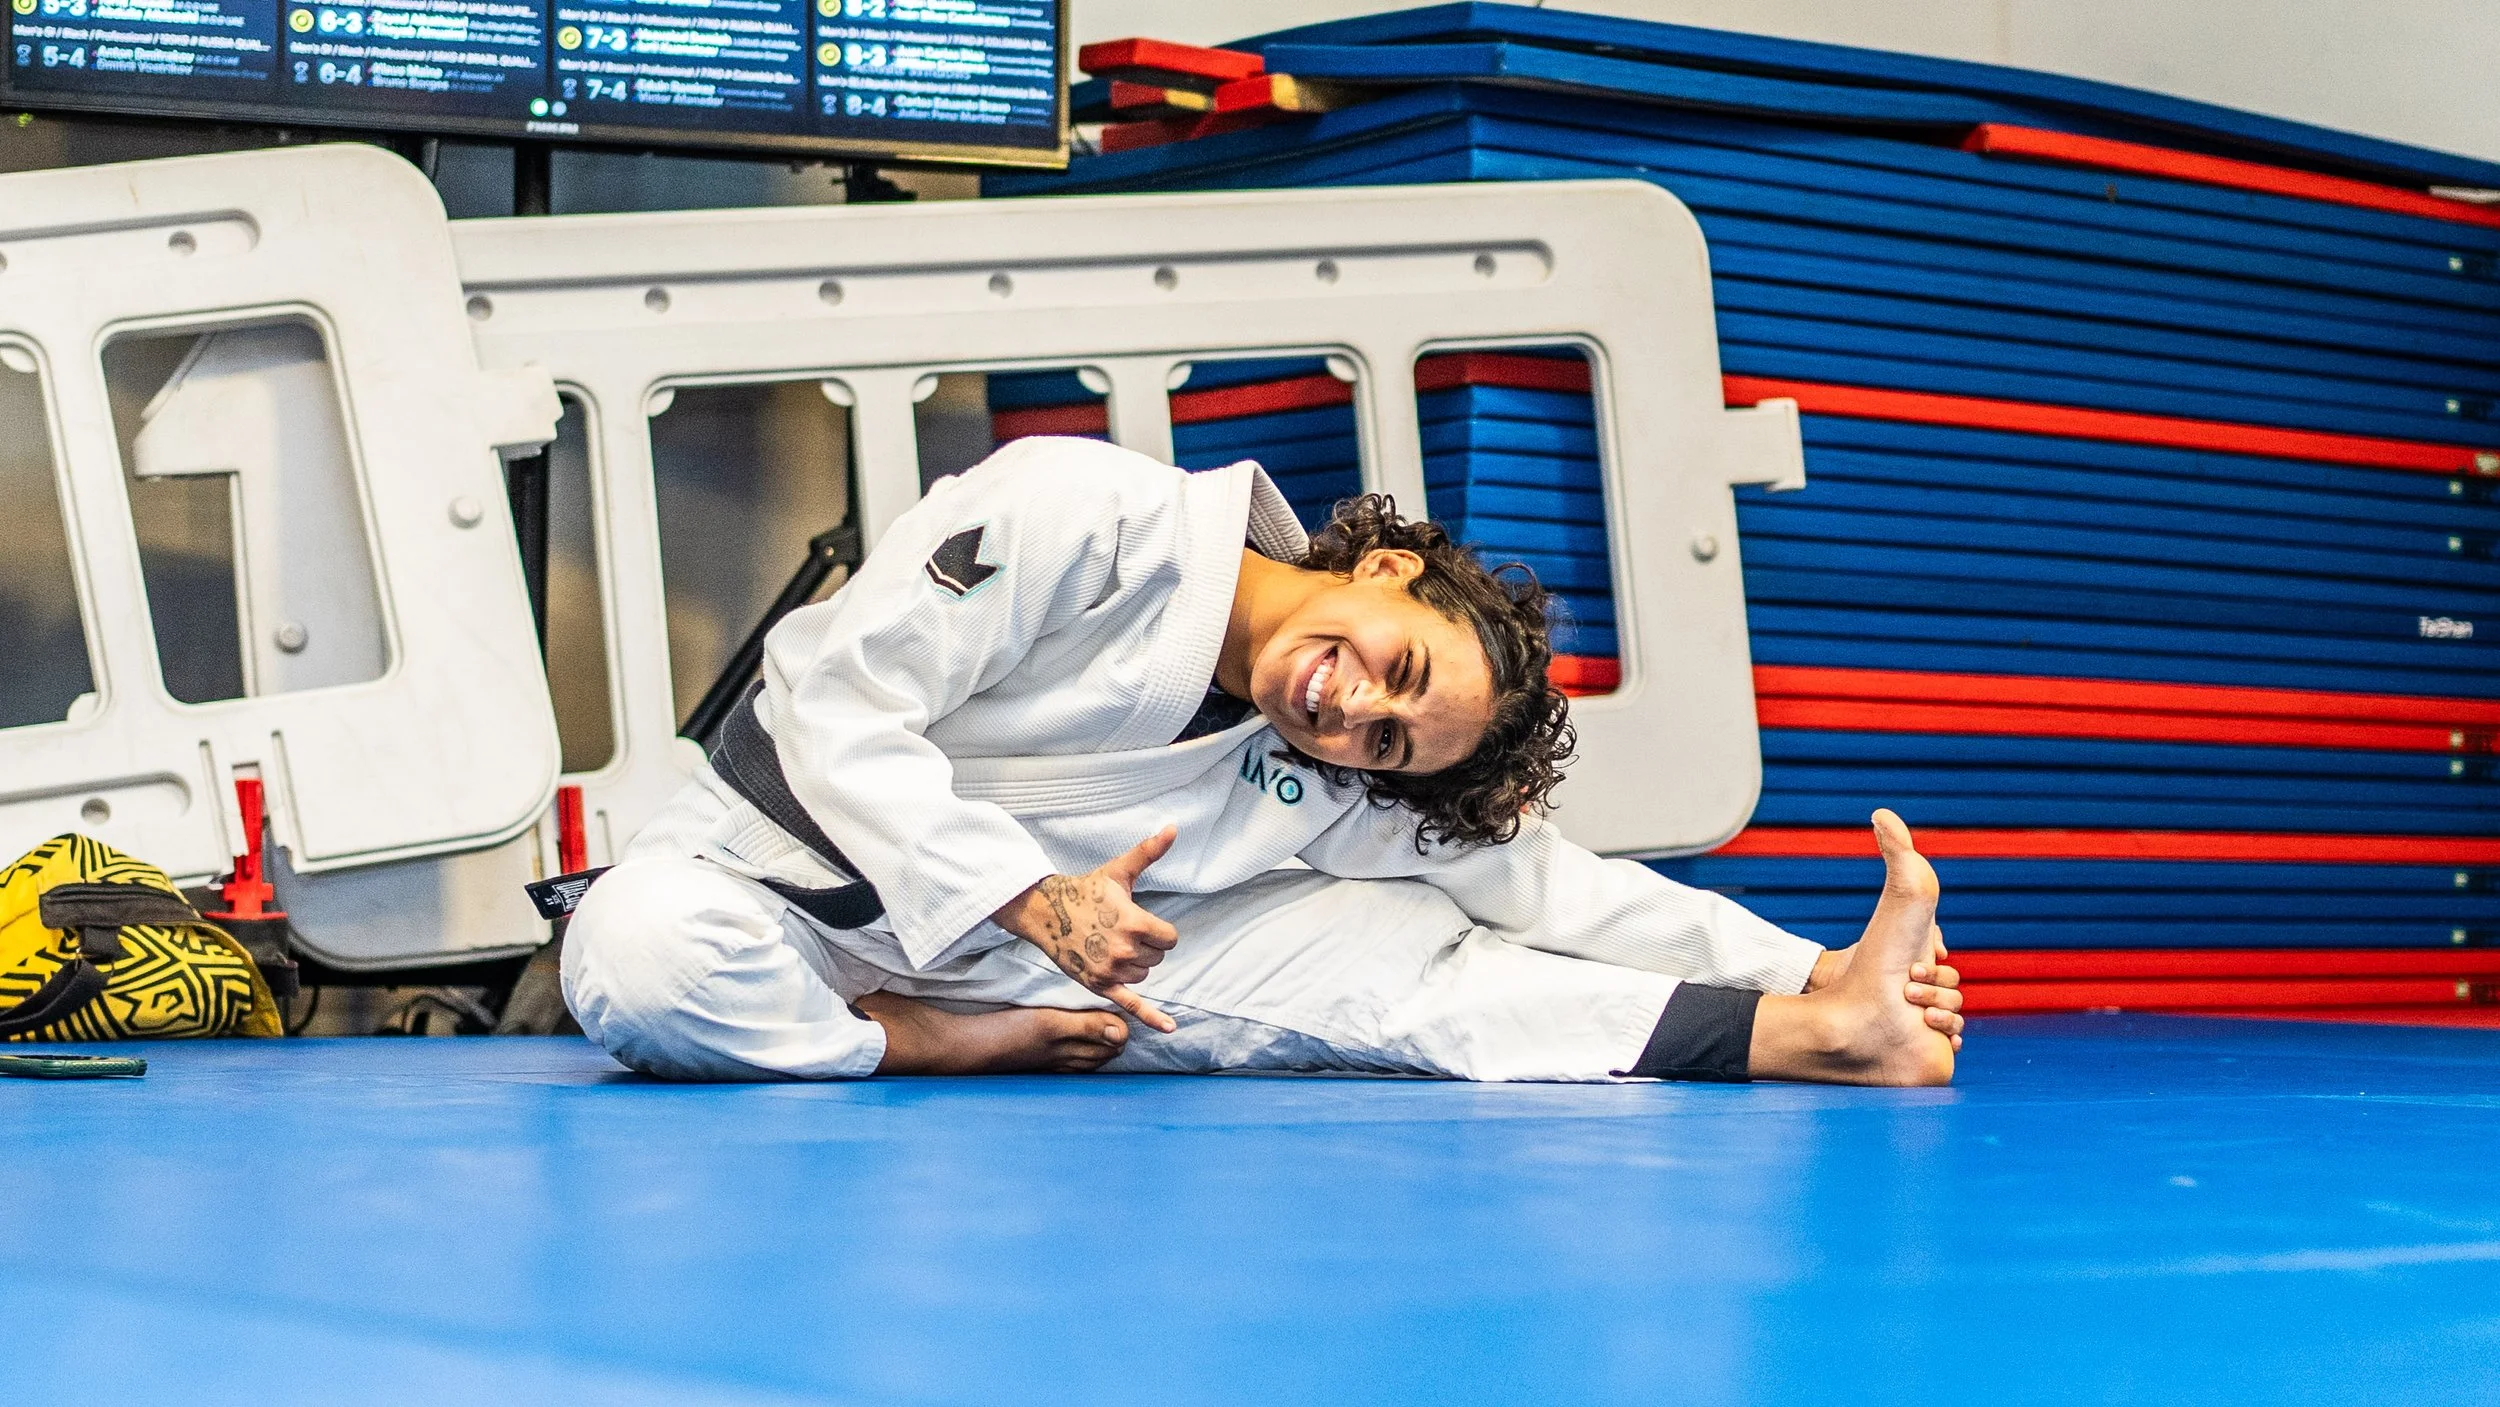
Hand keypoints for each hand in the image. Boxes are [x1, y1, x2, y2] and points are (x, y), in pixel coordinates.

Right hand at [993, 827, 1180, 1032]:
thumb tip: (1174, 827)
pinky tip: (1171, 1029)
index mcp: (1135, 922)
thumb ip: (1150, 851)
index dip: (1159, 930)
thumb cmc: (1087, 890)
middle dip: (1144, 946)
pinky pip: (1132, 1006)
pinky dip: (1152, 1018)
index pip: (1170, 938)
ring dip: (1134, 965)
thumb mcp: (1120, 871)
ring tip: (1109, 945)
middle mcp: (1125, 950)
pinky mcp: (1100, 986)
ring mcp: (1112, 971)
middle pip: (1158, 958)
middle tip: (1118, 931)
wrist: (1047, 912)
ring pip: (1144, 976)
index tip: (1140, 922)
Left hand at [1808, 926, 1961, 1043]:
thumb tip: (1940, 949)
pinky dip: (1953, 1043)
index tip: (1913, 970)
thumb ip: (1916, 936)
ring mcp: (1925, 1022)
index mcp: (1928, 978)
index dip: (1937, 976)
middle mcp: (1930, 999)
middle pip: (1953, 1000)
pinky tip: (1950, 1043)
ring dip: (1946, 1019)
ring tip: (1927, 1017)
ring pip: (1954, 1022)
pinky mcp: (1918, 1041)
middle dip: (1935, 995)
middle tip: (1909, 991)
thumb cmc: (1861, 963)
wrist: (1835, 985)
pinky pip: (1946, 1045)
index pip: (1949, 979)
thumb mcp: (1887, 941)